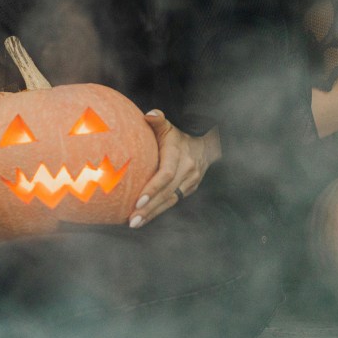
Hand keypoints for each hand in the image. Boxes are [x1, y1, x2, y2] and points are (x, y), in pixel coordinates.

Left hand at [129, 110, 220, 228]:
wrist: (205, 147)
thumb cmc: (178, 137)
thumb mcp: (168, 126)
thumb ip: (158, 119)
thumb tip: (149, 114)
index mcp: (179, 154)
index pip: (166, 174)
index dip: (152, 189)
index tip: (138, 201)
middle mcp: (187, 170)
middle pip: (166, 193)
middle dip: (149, 208)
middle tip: (132, 220)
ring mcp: (190, 182)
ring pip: (170, 201)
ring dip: (152, 214)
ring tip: (135, 223)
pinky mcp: (189, 190)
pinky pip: (173, 202)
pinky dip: (158, 211)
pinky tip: (144, 219)